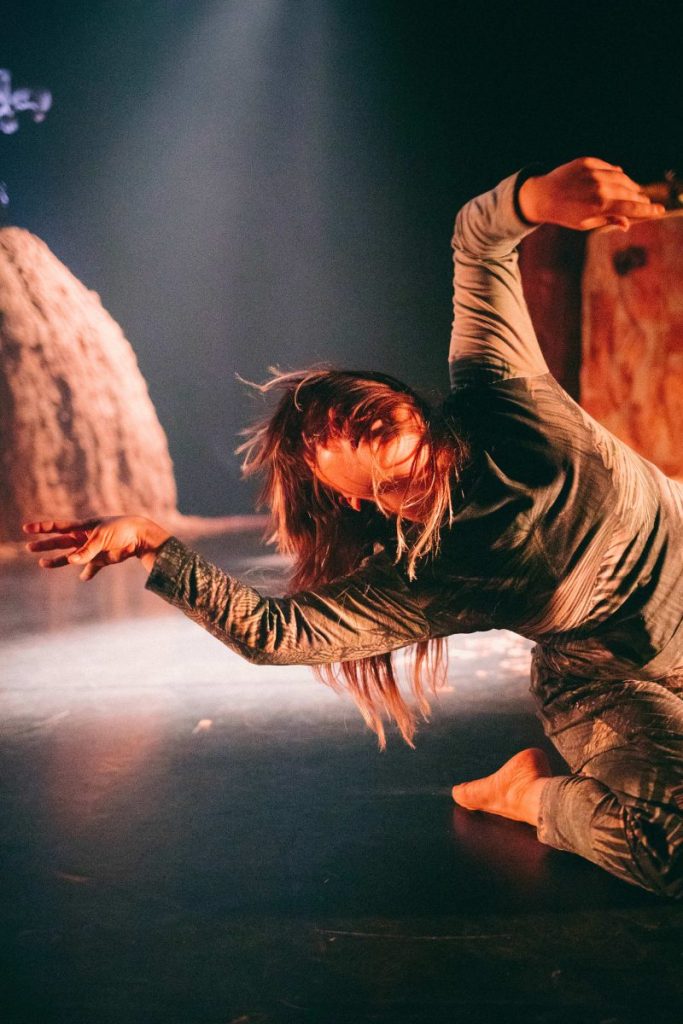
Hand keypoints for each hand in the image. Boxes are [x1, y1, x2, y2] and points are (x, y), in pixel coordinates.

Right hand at [23, 516, 170, 580]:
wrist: (141, 536)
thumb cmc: (121, 530)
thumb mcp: (102, 537)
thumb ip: (87, 550)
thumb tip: (71, 561)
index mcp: (83, 527)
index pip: (59, 527)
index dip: (42, 527)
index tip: (27, 528)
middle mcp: (85, 538)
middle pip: (60, 542)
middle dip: (45, 545)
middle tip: (29, 547)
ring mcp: (93, 549)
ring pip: (71, 557)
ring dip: (58, 561)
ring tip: (43, 564)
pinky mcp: (102, 559)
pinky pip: (92, 568)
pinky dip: (88, 573)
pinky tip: (84, 578)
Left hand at [518, 157, 664, 230]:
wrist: (542, 195)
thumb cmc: (564, 214)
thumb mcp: (585, 223)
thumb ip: (608, 221)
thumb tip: (626, 223)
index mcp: (600, 205)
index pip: (631, 207)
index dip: (647, 209)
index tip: (659, 210)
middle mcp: (599, 187)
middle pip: (629, 191)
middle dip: (639, 198)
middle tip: (645, 202)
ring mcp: (594, 172)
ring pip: (621, 178)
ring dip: (629, 186)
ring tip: (634, 192)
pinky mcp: (587, 162)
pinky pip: (609, 168)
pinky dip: (616, 174)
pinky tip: (620, 177)